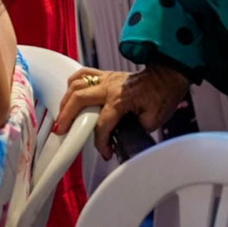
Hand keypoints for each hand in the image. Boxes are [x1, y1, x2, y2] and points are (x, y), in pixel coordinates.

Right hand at [55, 65, 190, 158]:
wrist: (166, 77)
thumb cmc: (162, 96)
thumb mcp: (153, 119)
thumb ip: (134, 129)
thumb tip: (121, 137)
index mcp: (121, 99)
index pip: (102, 124)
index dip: (101, 142)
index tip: (106, 153)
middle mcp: (109, 86)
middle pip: (79, 99)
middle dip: (67, 116)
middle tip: (61, 131)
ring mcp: (105, 78)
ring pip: (76, 84)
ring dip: (66, 100)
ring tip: (61, 115)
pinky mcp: (105, 74)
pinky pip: (83, 74)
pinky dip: (72, 83)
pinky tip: (68, 93)